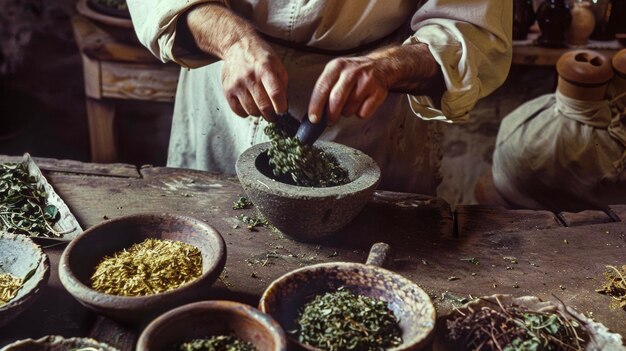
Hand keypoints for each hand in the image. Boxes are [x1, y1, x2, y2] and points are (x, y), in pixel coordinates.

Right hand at [184, 4, 287, 120]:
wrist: (236, 45)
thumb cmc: (259, 56)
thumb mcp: (277, 63)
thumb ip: (282, 83)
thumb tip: (283, 103)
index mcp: (265, 69)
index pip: (275, 93)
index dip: (281, 107)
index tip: (282, 111)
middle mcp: (250, 76)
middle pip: (264, 106)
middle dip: (272, 115)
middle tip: (274, 115)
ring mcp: (237, 84)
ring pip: (251, 111)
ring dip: (259, 114)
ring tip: (261, 107)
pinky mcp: (227, 90)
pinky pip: (238, 111)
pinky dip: (246, 113)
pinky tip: (249, 105)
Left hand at [308, 57, 388, 124]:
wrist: (380, 66)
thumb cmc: (353, 74)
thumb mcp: (336, 73)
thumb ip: (325, 89)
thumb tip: (315, 113)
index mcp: (337, 66)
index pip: (322, 87)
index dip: (316, 105)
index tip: (314, 119)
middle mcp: (352, 71)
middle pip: (336, 99)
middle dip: (331, 114)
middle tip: (330, 121)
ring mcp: (367, 80)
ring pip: (350, 107)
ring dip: (347, 112)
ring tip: (349, 105)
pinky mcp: (378, 91)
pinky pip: (364, 112)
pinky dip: (360, 113)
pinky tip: (361, 104)